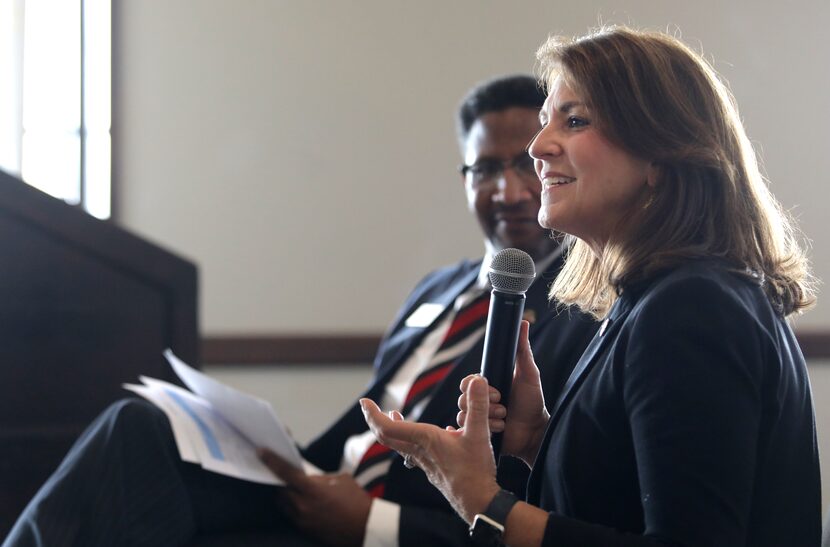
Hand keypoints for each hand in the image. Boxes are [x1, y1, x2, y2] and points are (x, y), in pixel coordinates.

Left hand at [258, 449, 370, 546]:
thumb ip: (320, 478)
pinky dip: (293, 507)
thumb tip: (309, 479)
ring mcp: (303, 520)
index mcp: (312, 490)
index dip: (272, 461)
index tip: (261, 452)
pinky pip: (291, 515)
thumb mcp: (341, 480)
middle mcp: (303, 506)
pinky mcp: (305, 530)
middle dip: (280, 481)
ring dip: (286, 495)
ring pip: (283, 504)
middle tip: (283, 473)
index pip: (285, 472)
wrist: (366, 527)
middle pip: (280, 490)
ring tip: (295, 489)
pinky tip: (303, 503)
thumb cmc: (356, 501)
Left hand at [360, 377, 500, 522]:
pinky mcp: (431, 470)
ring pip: (399, 445)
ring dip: (392, 429)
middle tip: (368, 407)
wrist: (478, 502)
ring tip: (394, 415)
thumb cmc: (475, 472)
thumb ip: (478, 406)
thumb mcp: (479, 434)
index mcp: (425, 440)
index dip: (373, 414)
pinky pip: (412, 453)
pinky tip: (425, 437)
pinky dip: (410, 440)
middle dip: (375, 420)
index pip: (387, 427)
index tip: (364, 402)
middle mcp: (419, 451)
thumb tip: (478, 380)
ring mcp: (424, 462)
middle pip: (387, 436)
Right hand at [457, 321, 548, 464]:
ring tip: (504, 416)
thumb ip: (523, 350)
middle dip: (482, 400)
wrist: (536, 431)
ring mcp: (478, 417)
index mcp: (487, 385)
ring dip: (487, 415)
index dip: (474, 383)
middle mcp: (479, 400)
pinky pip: (469, 429)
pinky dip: (486, 427)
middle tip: (502, 402)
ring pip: (464, 414)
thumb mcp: (528, 374)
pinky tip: (500, 427)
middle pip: (462, 397)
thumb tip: (523, 322)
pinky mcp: (478, 434)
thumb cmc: (533, 402)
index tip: (492, 386)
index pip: (468, 381)